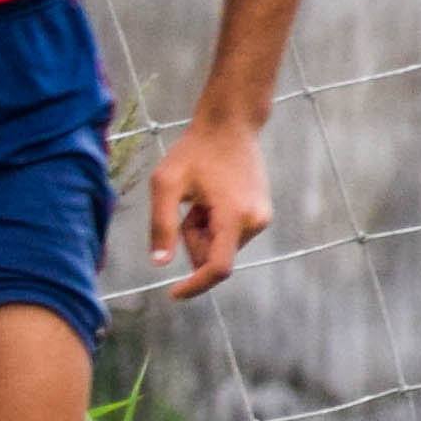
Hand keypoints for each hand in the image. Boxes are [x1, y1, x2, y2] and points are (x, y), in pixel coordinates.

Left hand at [145, 114, 274, 297]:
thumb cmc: (193, 152)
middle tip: (184, 206)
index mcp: (234, 217)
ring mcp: (261, 219)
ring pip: (220, 245)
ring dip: (200, 231)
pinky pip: (229, 234)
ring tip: (198, 198)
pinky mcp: (261, 215)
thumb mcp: (166, 184)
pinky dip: (212, 224)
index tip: (172, 294)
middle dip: (191, 240)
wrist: (229, 127)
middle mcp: (255, 222)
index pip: (217, 267)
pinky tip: (209, 198)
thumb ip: (161, 225)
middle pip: (212, 254)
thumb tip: (159, 263)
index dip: (195, 285)